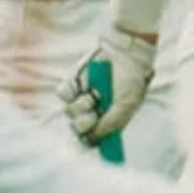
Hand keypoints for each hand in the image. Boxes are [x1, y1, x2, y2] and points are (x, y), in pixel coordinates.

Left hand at [57, 27, 155, 141]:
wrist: (125, 52)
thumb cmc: (130, 80)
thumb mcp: (125, 107)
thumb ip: (108, 126)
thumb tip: (90, 140)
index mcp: (107, 120)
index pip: (92, 139)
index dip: (88, 140)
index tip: (88, 139)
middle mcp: (93, 111)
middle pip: (77, 128)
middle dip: (84, 122)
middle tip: (94, 113)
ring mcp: (82, 97)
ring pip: (69, 112)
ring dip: (80, 105)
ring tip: (93, 95)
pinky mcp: (74, 83)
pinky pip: (63, 94)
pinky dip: (70, 92)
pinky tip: (81, 87)